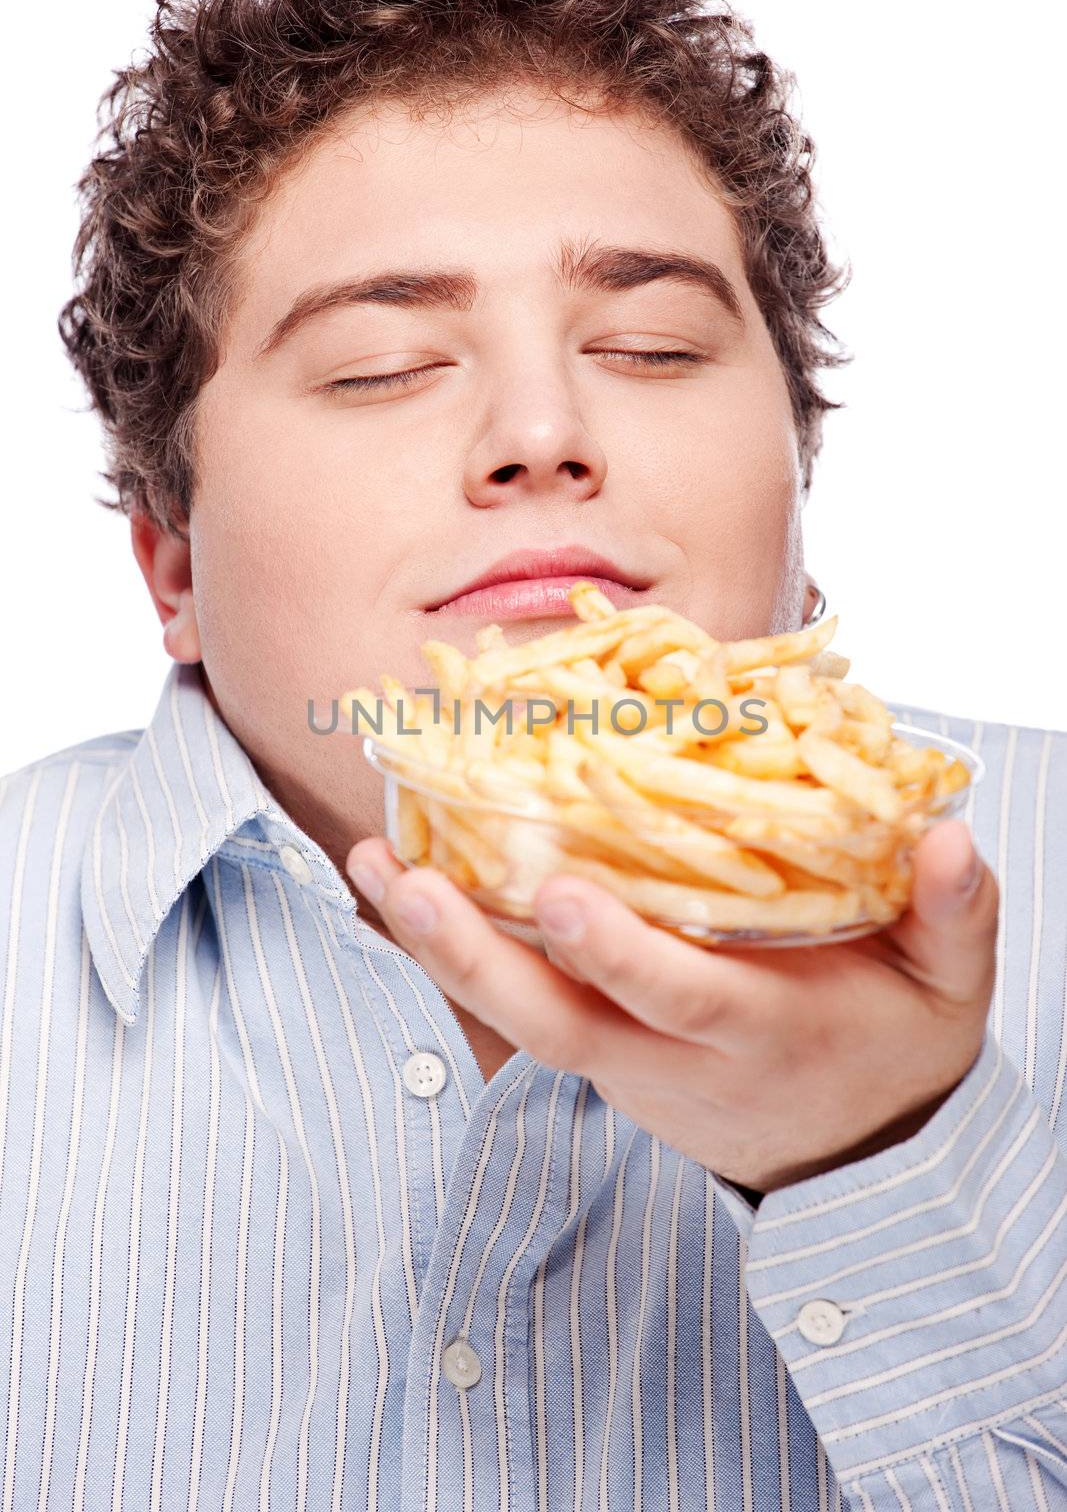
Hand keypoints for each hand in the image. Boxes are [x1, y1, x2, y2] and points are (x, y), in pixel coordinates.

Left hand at [346, 818, 997, 1192]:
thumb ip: (956, 915)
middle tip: (409, 882)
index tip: (561, 892)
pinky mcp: (599, 1052)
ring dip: (441, 948)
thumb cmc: (897, 1044)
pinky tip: (404, 882)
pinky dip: (457, 951)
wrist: (852, 1153)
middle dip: (479, 958)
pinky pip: (515, 1007)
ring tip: (376, 864)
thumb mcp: (950, 990)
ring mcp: (624, 1064)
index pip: (681, 999)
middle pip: (558, 1023)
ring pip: (518, 1019)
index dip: (620, 955)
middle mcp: (673, 1059)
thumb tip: (950, 837)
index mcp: (760, 1033)